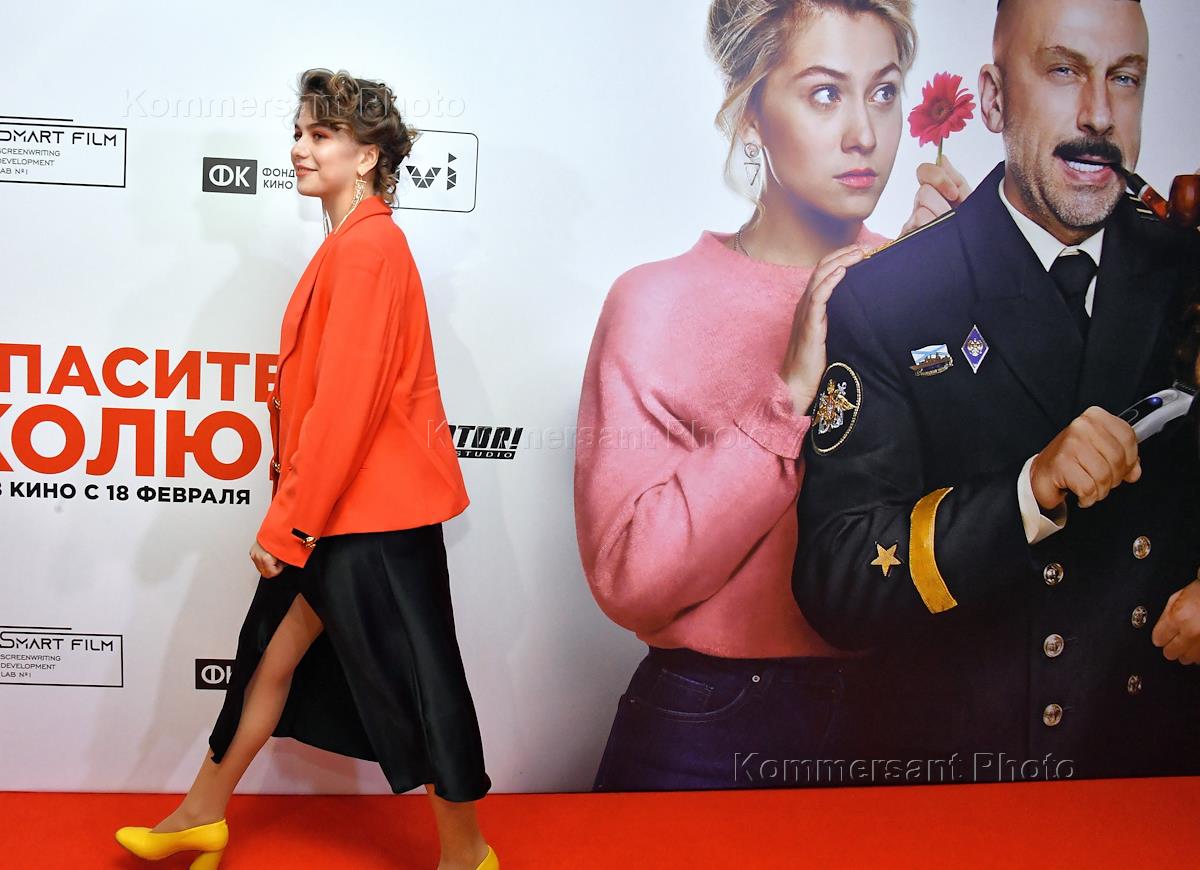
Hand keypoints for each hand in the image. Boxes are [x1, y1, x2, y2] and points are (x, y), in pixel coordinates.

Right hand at [251, 540, 285, 577]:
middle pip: (264, 572)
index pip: (271, 573)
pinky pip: (258, 561)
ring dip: (268, 564)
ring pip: (260, 567)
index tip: (282, 562)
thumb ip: (284, 562)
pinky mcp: (252, 551)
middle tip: (278, 559)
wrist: (275, 526)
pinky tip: (269, 553)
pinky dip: (264, 560)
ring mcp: (254, 553)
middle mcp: (257, 556)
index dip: (279, 569)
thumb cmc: (281, 537)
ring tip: (274, 554)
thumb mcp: (287, 552)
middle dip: (273, 568)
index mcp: (265, 558)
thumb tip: (285, 565)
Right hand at [779, 244, 865, 413]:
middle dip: (845, 253)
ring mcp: (805, 312)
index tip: (864, 251)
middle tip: (867, 246)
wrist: (797, 384)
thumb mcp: (831, 335)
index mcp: (810, 305)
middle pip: (822, 267)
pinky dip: (830, 280)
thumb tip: (864, 312)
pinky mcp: (809, 324)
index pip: (825, 271)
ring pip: (820, 276)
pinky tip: (843, 270)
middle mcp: (805, 304)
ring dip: (841, 261)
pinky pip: (818, 296)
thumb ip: (840, 320)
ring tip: (860, 252)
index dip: (842, 257)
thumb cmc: (815, 364)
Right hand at [899, 155, 971, 236]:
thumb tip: (942, 157)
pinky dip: (932, 233)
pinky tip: (939, 240)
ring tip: (948, 232)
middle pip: (923, 192)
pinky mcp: (906, 241)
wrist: (972, 257)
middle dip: (942, 204)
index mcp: (933, 195)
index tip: (954, 194)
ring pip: (921, 213)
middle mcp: (918, 208)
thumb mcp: (968, 202)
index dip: (938, 178)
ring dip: (940, 222)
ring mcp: (911, 226)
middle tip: (953, 217)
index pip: (924, 172)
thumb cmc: (968, 228)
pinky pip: (917, 229)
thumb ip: (955, 179)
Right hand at [1030, 407, 1140, 510]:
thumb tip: (1134, 471)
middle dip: (1114, 478)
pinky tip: (1081, 494)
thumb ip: (1123, 457)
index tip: (1122, 469)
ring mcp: (1071, 444)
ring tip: (1091, 488)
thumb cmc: (1071, 461)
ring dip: (1100, 490)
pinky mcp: (1061, 463)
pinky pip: (1089, 488)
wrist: (1041, 473)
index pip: (1127, 436)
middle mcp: (1082, 427)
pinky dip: (1087, 498)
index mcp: (1095, 418)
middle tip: (1102, 481)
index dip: (1130, 459)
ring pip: (1104, 476)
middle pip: (1118, 459)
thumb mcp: (1100, 451)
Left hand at [1152, 578, 1199, 664]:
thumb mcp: (1176, 597)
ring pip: (1189, 659)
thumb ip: (1165, 616)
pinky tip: (1198, 645)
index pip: (1159, 639)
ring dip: (1186, 653)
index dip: (1159, 638)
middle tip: (1174, 642)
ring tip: (1188, 643)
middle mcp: (1193, 631)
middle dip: (1171, 648)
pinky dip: (1199, 654)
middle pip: (1172, 653)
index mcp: (1179, 617)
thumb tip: (1158, 633)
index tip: (1160, 638)